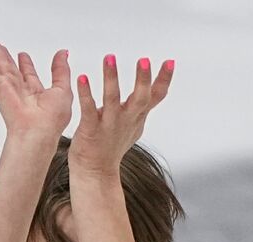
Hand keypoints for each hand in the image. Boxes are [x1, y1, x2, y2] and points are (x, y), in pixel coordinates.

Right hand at [0, 43, 71, 139]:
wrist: (36, 133)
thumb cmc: (52, 119)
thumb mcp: (63, 90)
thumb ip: (61, 70)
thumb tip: (62, 53)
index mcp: (38, 94)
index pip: (30, 76)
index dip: (26, 65)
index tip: (22, 55)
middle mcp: (22, 92)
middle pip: (13, 70)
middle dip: (8, 58)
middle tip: (1, 48)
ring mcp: (10, 90)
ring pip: (2, 68)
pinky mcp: (0, 89)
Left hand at [69, 53, 173, 175]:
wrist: (95, 172)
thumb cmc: (112, 147)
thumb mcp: (134, 125)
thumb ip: (143, 107)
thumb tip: (156, 91)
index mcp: (136, 116)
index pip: (155, 97)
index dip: (164, 80)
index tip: (170, 62)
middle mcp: (126, 120)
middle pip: (140, 99)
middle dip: (143, 79)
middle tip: (144, 60)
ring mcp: (109, 125)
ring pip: (112, 100)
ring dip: (111, 79)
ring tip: (109, 59)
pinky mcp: (91, 130)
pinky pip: (88, 110)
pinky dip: (86, 94)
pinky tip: (83, 78)